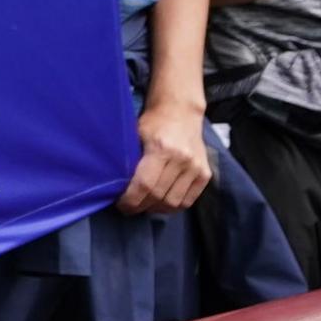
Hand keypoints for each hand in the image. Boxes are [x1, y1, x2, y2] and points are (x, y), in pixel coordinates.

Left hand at [116, 96, 210, 215]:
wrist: (181, 112)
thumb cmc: (153, 123)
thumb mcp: (135, 134)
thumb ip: (129, 159)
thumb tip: (115, 184)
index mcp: (161, 148)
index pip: (145, 184)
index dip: (131, 200)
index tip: (121, 204)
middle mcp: (182, 159)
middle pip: (159, 196)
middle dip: (140, 206)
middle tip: (129, 207)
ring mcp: (196, 168)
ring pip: (173, 202)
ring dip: (156, 209)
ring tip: (144, 205)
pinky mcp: (205, 174)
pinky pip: (188, 200)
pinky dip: (173, 206)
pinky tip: (161, 202)